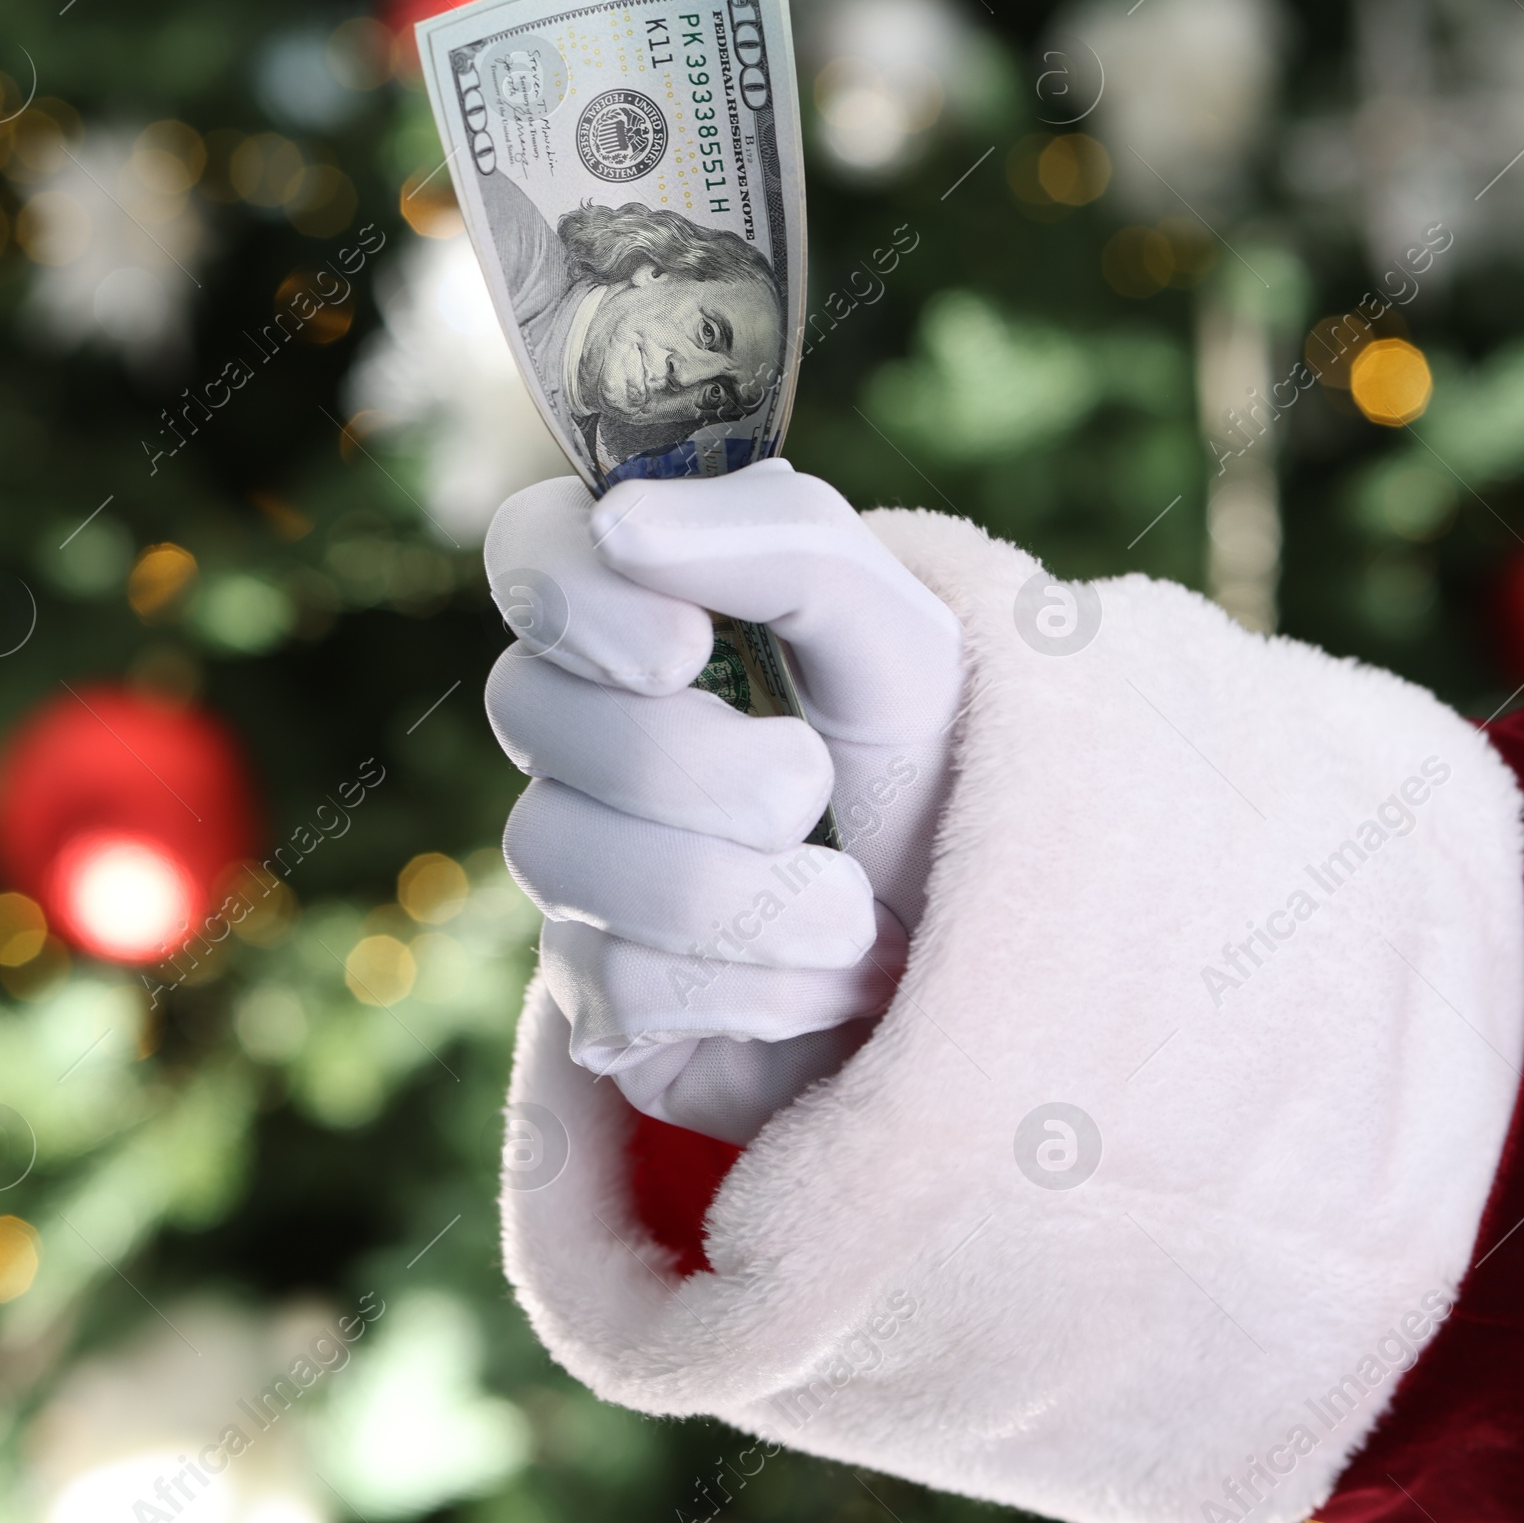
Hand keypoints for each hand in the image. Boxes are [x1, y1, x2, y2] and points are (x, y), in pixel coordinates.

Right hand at [484, 461, 962, 1141]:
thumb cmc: (934, 762)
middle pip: (529, 707)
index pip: (529, 549)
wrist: (994, 938)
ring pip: (557, 852)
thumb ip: (783, 539)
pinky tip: (832, 981)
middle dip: (696, 762)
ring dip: (738, 890)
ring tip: (853, 909)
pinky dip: (754, 986)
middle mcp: (590, 725)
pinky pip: (611, 983)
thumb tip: (617, 525)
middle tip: (813, 785)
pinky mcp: (601, 998)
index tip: (688, 648)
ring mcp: (584, 862)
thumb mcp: (901, 627)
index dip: (578, 599)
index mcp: (652, 607)